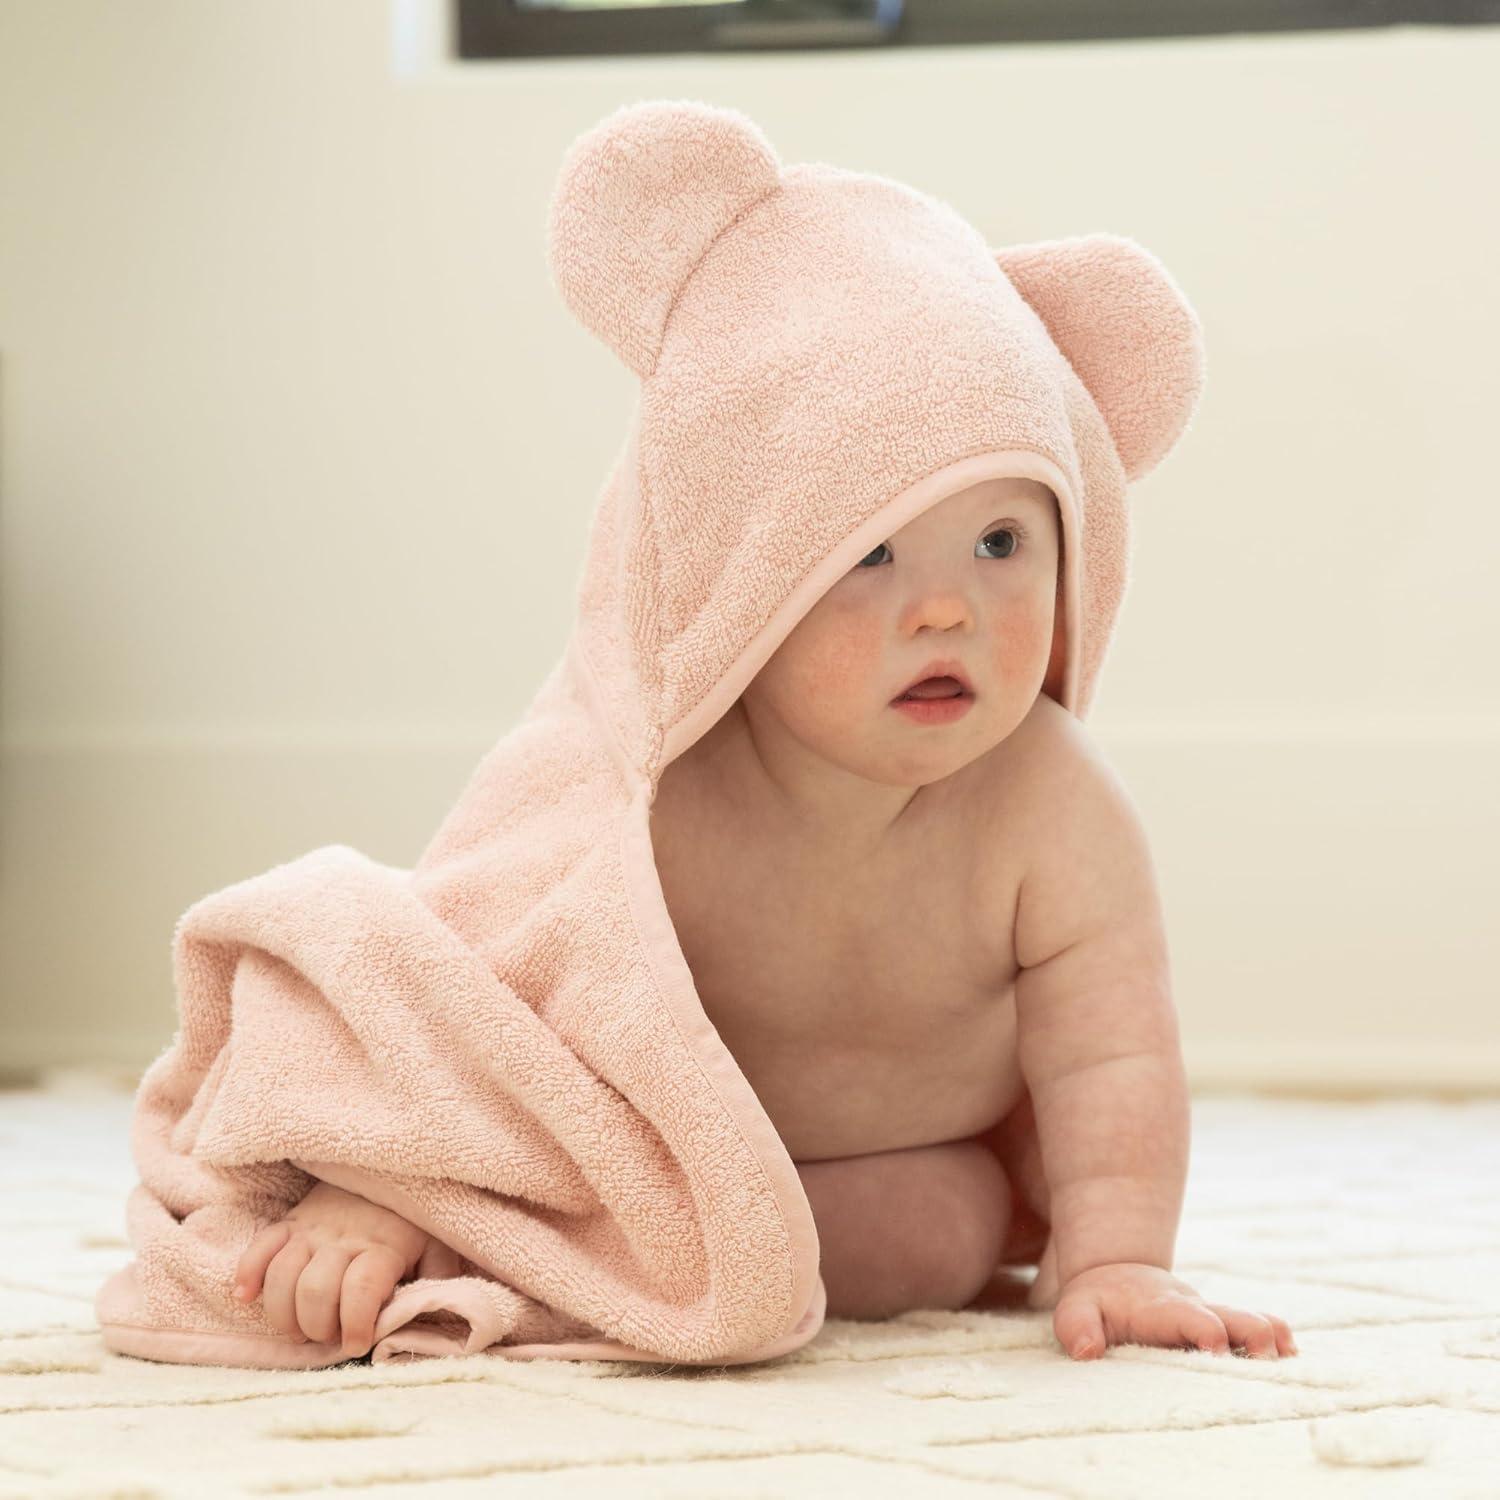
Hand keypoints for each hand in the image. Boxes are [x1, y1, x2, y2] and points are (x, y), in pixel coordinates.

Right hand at [232, 1180, 462, 1357]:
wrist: (386, 1172)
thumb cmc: (413, 1223)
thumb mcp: (437, 1249)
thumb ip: (437, 1281)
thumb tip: (435, 1318)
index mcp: (383, 1246)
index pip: (362, 1289)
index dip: (356, 1323)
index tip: (357, 1344)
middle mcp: (344, 1237)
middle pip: (316, 1289)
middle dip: (318, 1327)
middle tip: (330, 1337)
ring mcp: (312, 1229)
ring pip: (283, 1274)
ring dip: (284, 1313)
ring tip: (300, 1330)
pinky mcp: (290, 1222)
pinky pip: (260, 1246)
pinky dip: (247, 1273)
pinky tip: (246, 1297)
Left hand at [1051, 1262, 1297, 1360]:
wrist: (1116, 1277)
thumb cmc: (1096, 1302)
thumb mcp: (1075, 1309)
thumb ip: (1076, 1327)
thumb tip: (1086, 1352)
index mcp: (1161, 1308)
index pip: (1189, 1317)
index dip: (1206, 1332)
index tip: (1217, 1352)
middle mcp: (1196, 1310)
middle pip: (1236, 1317)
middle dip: (1254, 1337)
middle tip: (1265, 1360)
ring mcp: (1214, 1318)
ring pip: (1253, 1322)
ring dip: (1273, 1341)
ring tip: (1289, 1361)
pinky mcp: (1224, 1328)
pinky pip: (1259, 1328)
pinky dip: (1278, 1341)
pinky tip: (1292, 1356)